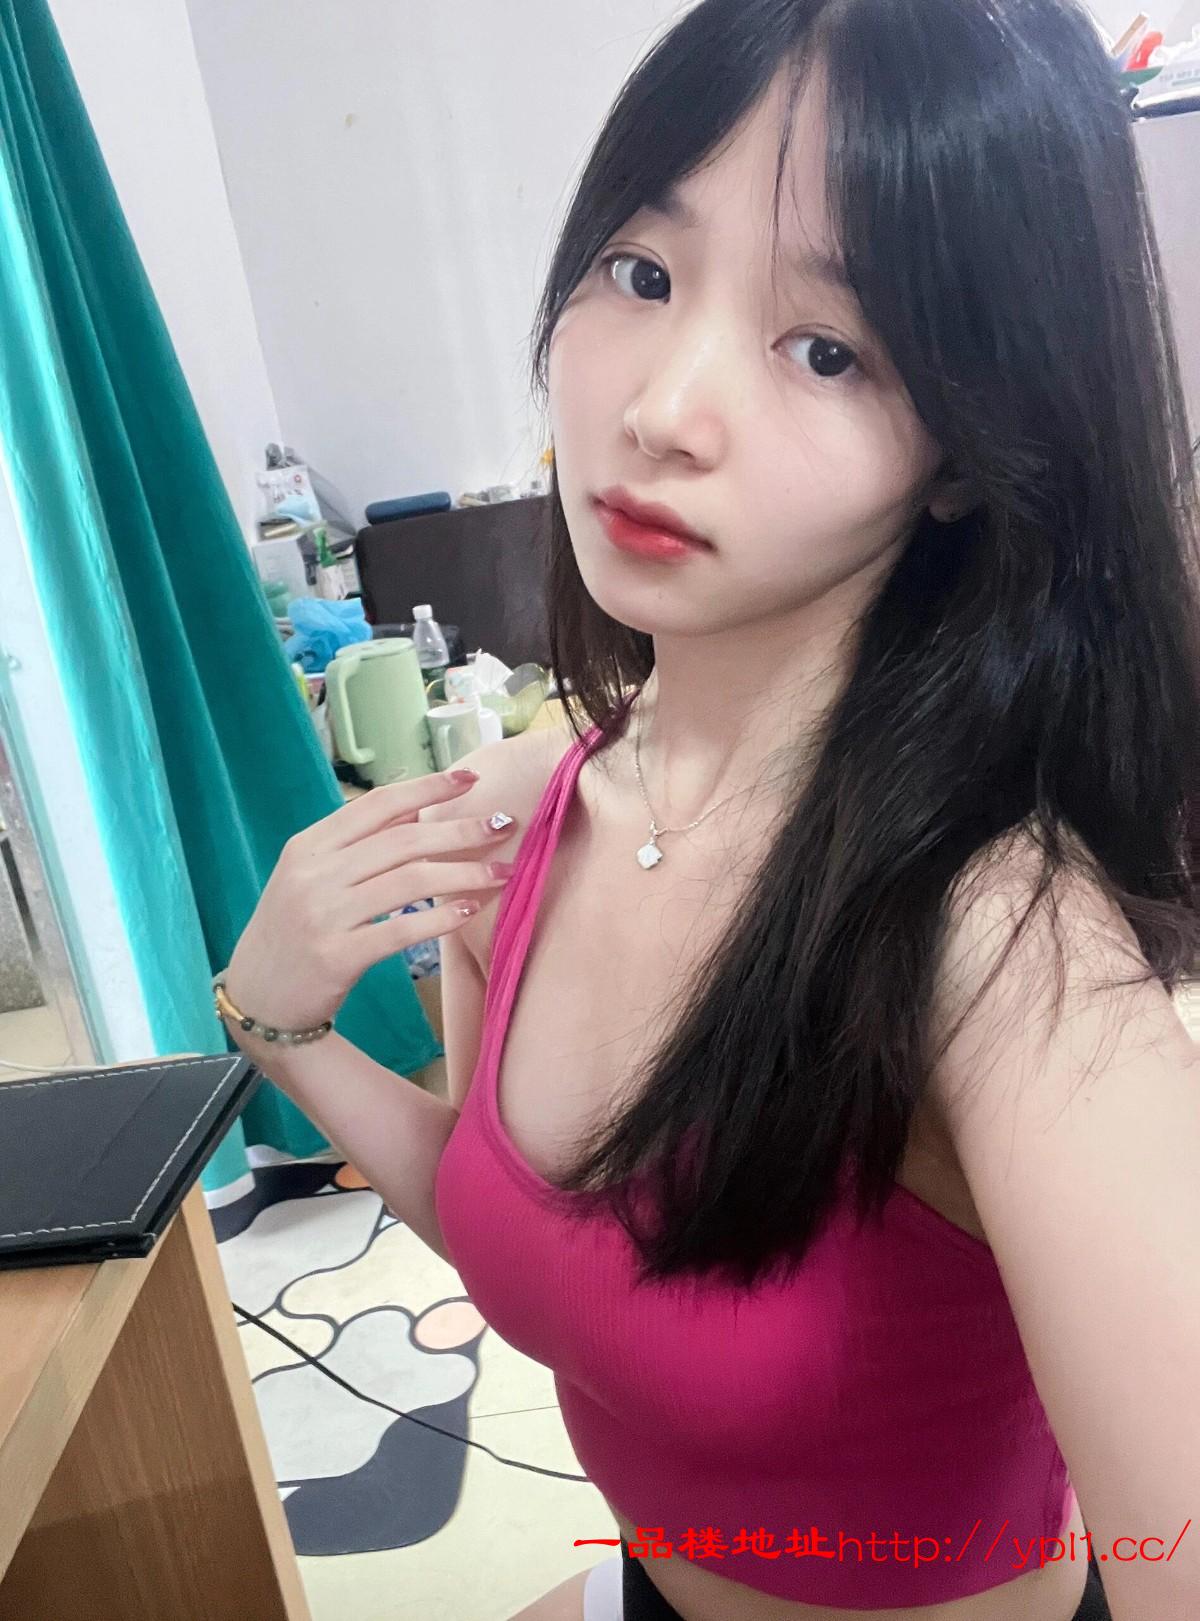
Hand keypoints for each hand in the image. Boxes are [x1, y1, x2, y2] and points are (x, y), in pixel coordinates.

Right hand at [222, 769, 515, 1034]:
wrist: (257, 999)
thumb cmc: (293, 931)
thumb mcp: (311, 876)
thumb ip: (357, 844)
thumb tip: (419, 808)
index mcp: (309, 846)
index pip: (377, 805)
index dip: (427, 788)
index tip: (471, 779)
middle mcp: (314, 875)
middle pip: (403, 840)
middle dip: (460, 830)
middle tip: (506, 825)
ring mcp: (323, 915)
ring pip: (409, 882)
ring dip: (464, 873)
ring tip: (502, 873)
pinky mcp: (337, 956)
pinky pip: (400, 930)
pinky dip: (439, 917)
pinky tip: (469, 910)